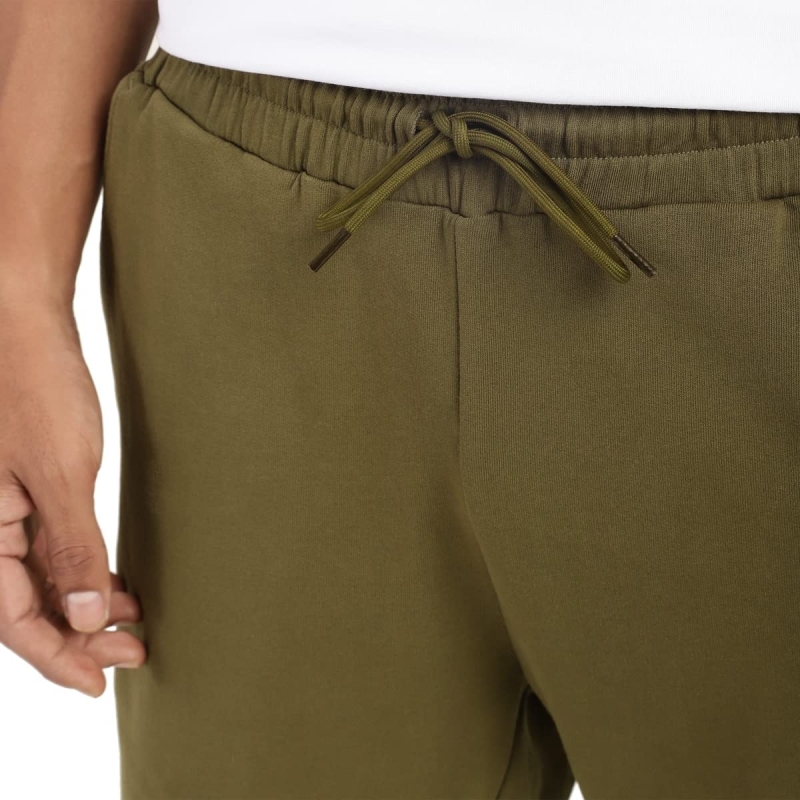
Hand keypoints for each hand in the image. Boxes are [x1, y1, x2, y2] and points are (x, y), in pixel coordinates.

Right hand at [0, 301, 144, 696]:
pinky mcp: (28, 486)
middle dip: (78, 636)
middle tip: (132, 653)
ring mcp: (5, 507)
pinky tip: (114, 581)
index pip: (12, 619)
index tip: (101, 681)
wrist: (26, 324)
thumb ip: (70, 547)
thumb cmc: (37, 388)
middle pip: (27, 603)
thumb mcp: (62, 473)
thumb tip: (82, 617)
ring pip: (40, 577)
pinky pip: (48, 546)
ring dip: (84, 604)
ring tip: (132, 623)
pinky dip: (82, 569)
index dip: (57, 656)